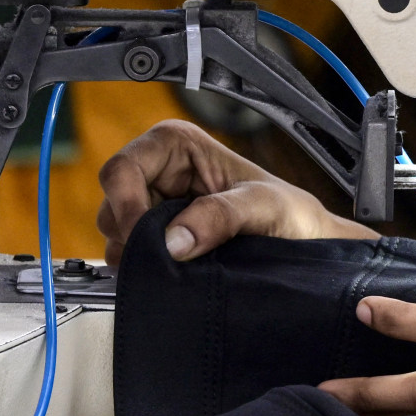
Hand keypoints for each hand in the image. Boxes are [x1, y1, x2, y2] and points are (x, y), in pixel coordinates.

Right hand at [96, 118, 371, 267]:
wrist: (304, 246)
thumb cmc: (291, 213)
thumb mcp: (263, 206)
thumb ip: (221, 216)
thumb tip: (173, 240)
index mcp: (176, 145)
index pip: (121, 170)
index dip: (125, 206)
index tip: (143, 239)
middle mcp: (158, 172)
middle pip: (111, 205)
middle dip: (133, 235)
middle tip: (171, 256)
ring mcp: (154, 207)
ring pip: (115, 235)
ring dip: (140, 255)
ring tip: (185, 262)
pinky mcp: (157, 239)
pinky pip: (128, 257)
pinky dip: (146, 269)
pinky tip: (178, 271)